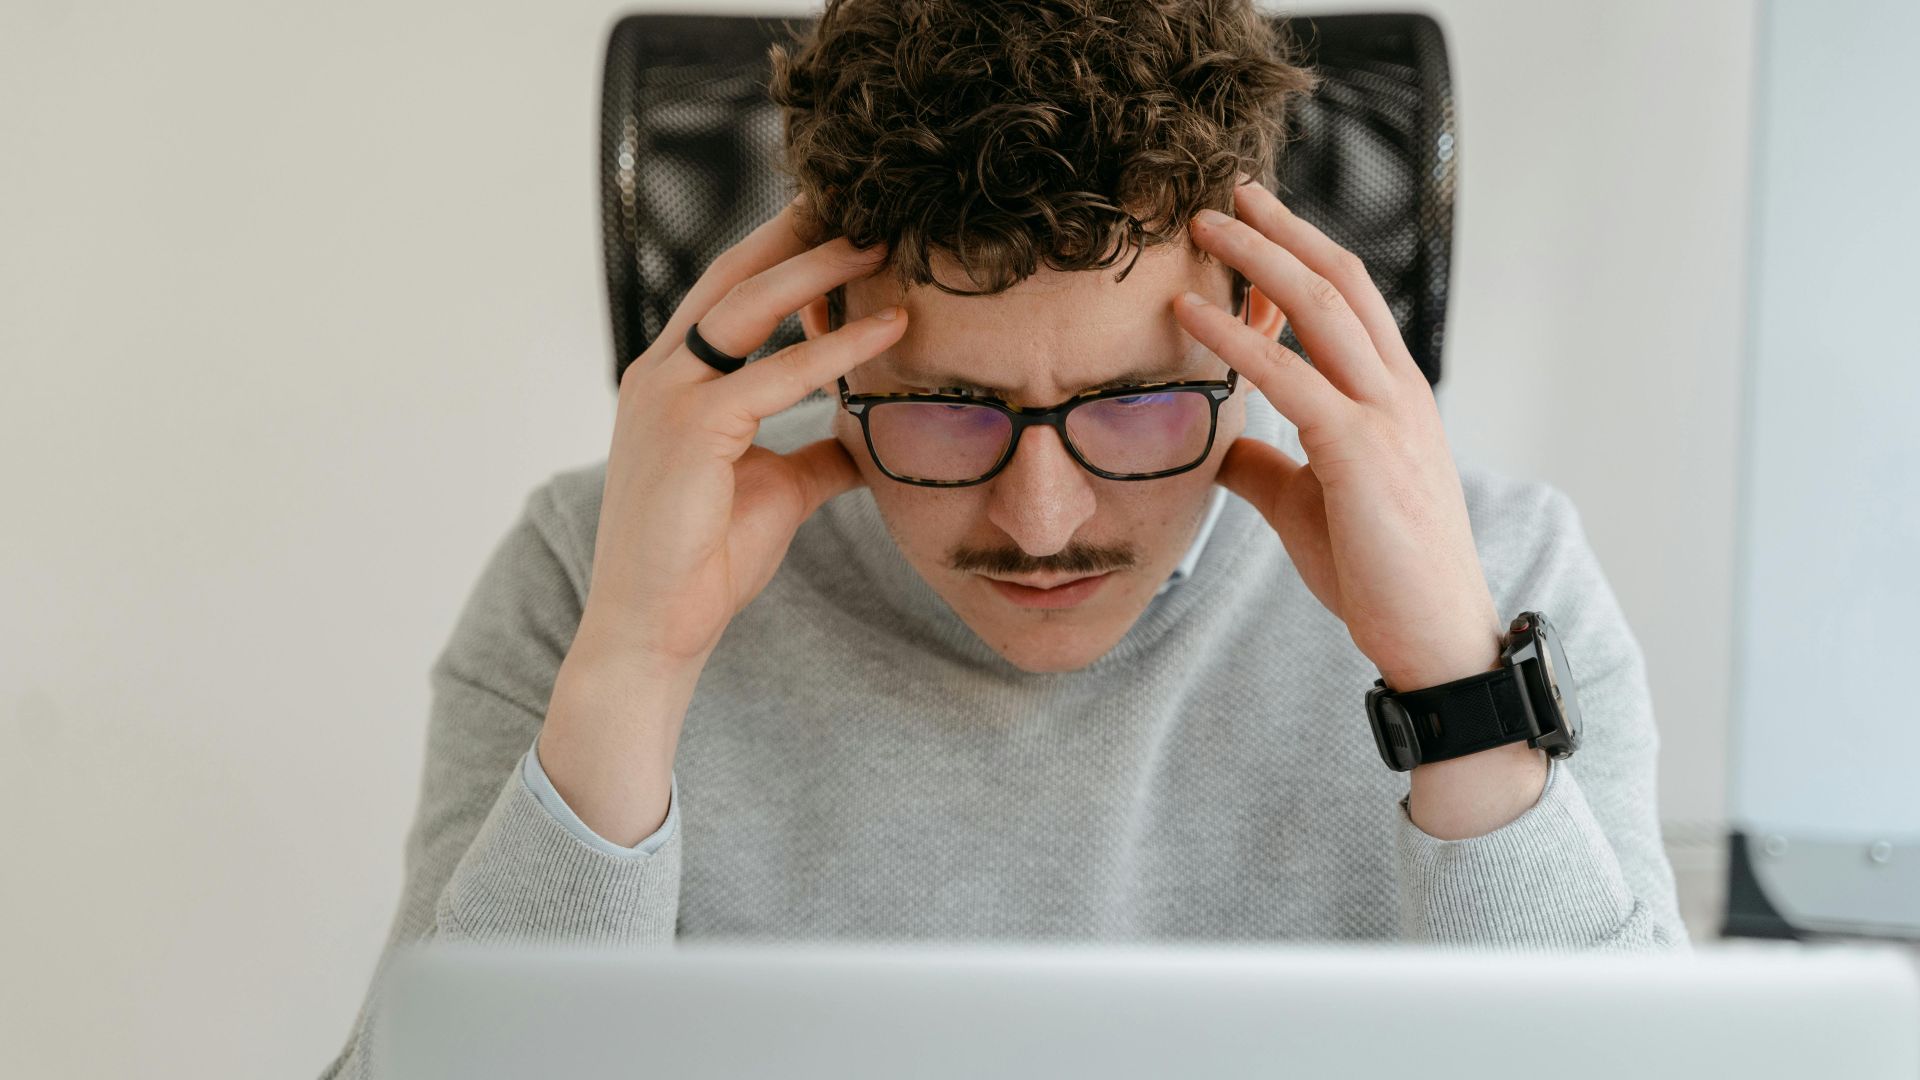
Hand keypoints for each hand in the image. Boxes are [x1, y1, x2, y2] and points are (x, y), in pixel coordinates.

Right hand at [584, 200, 907, 666]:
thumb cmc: (705, 561)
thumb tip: (867, 438)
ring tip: (882, 243)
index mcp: (670, 381)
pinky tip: (889, 327)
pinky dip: (836, 347)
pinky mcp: (692, 430)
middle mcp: (660, 375)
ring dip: (821, 270)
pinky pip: (777, 372)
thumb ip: (815, 452)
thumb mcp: (776, 489)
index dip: (782, 252)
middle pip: (734, 277)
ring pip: (751, 307)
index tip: (839, 222)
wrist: (655, 629)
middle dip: (798, 234)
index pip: (727, 292)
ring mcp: (667, 397)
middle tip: (862, 202)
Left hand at [1175, 180, 1502, 694]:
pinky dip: (1237, 339)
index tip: (1253, 219)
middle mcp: (1396, 390)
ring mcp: (1385, 416)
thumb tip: (1219, 449)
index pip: (1349, 299)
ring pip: (1320, 308)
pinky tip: (1192, 315)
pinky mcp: (1360, 452)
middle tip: (1227, 191)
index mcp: (1393, 396)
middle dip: (1280, 230)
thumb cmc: (1379, 573)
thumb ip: (1268, 467)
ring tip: (1205, 226)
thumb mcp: (1310, 505)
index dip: (1301, 252)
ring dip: (1258, 258)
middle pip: (1338, 280)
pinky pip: (1290, 377)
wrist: (1434, 635)